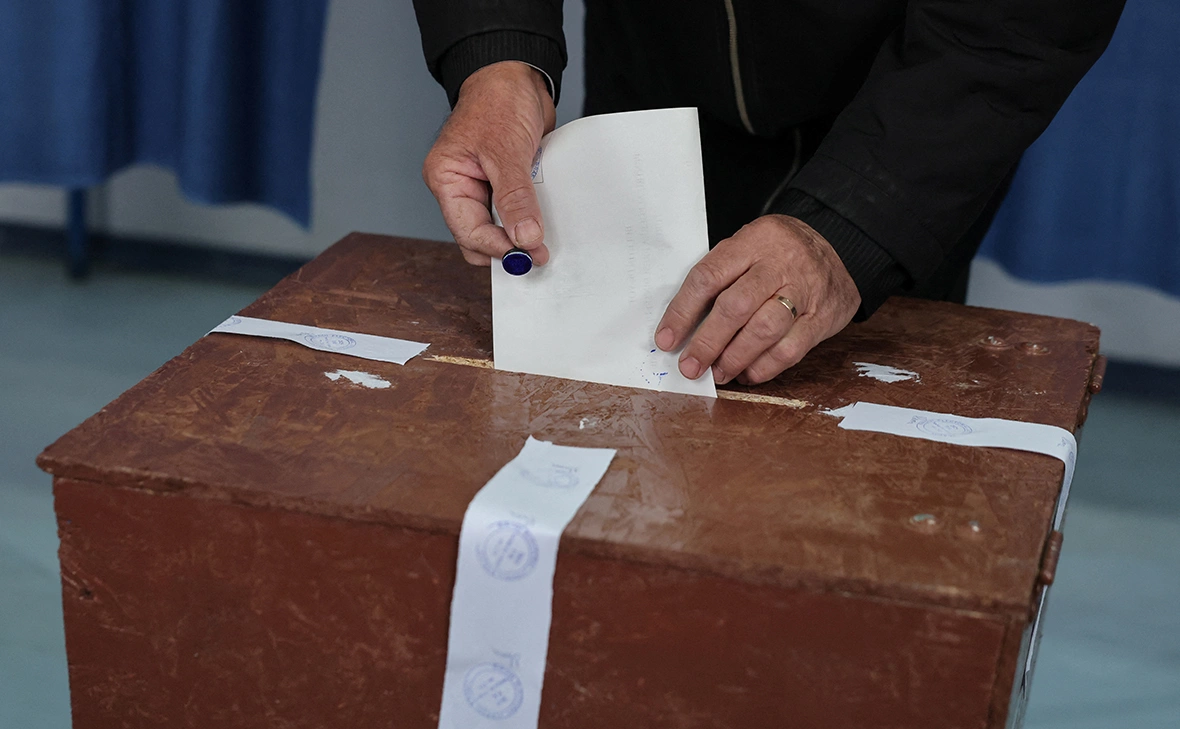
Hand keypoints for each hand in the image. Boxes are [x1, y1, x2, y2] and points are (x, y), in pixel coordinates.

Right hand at [422, 62, 555, 265]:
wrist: (518, 74)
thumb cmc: (499, 100)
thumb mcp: (506, 151)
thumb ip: (515, 197)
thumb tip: (524, 237)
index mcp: (446, 179)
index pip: (468, 230)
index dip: (497, 247)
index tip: (528, 255)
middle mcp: (461, 187)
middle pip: (480, 237)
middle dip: (508, 248)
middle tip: (539, 254)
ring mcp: (484, 187)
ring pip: (499, 228)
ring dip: (520, 236)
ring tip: (545, 242)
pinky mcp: (505, 184)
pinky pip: (516, 212)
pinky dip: (531, 220)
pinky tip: (547, 223)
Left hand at [655, 215, 860, 384]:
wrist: (840, 244)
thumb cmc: (779, 252)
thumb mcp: (748, 246)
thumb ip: (720, 277)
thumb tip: (684, 326)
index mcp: (752, 242)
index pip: (709, 277)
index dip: (682, 311)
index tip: (667, 339)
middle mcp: (778, 265)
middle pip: (736, 307)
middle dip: (707, 342)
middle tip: (691, 366)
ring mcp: (804, 291)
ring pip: (764, 330)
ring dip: (735, 358)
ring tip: (718, 373)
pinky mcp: (821, 318)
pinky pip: (790, 349)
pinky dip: (764, 367)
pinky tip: (748, 373)